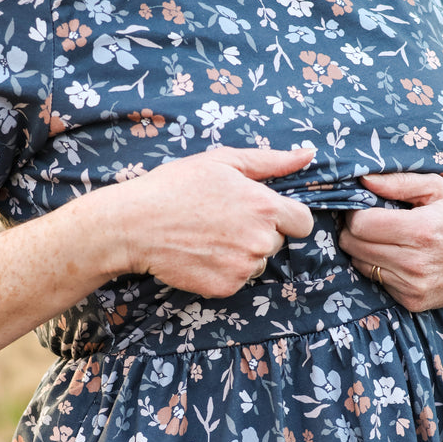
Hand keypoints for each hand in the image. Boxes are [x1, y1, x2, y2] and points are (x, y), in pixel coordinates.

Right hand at [108, 145, 314, 296]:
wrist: (135, 225)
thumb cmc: (177, 186)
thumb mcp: (223, 162)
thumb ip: (271, 161)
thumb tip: (308, 154)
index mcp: (265, 207)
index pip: (303, 223)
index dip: (286, 218)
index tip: (265, 215)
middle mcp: (261, 241)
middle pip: (277, 242)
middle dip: (258, 233)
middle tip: (222, 221)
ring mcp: (244, 267)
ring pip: (258, 262)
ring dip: (241, 253)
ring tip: (208, 237)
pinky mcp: (227, 287)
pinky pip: (238, 279)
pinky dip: (224, 270)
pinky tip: (201, 254)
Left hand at [338, 172, 442, 320]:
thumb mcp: (440, 189)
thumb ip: (400, 182)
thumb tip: (363, 180)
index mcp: (421, 230)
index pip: (361, 225)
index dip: (356, 214)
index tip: (364, 208)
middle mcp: (415, 262)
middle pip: (354, 246)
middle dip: (354, 232)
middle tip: (370, 223)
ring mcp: (414, 285)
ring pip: (361, 265)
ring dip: (366, 251)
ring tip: (387, 240)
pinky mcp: (413, 301)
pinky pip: (377, 282)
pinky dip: (381, 269)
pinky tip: (399, 258)